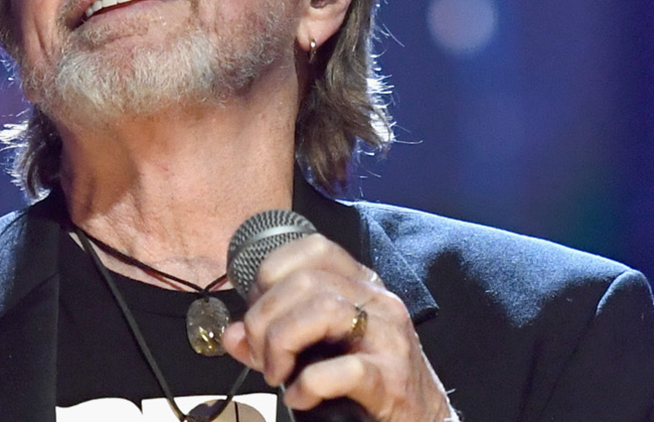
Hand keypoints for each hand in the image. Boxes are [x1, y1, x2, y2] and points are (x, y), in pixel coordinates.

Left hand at [220, 234, 456, 420]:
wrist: (421, 420)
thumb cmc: (366, 380)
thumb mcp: (317, 349)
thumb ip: (272, 338)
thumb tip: (231, 335)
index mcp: (360, 284)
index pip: (311, 248)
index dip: (270, 274)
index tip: (256, 311)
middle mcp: (377, 301)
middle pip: (304, 281)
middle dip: (265, 319)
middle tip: (261, 356)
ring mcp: (388, 337)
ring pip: (323, 310)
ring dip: (283, 343)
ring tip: (276, 374)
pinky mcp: (391, 379)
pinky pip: (341, 369)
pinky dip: (308, 384)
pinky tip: (299, 396)